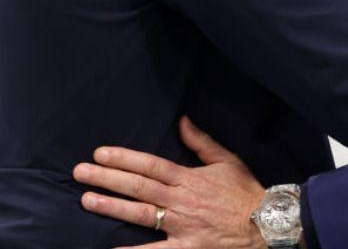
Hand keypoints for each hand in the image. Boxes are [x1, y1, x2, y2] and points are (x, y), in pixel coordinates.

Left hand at [75, 117, 265, 248]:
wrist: (267, 225)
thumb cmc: (245, 193)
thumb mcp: (227, 161)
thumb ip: (201, 142)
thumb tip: (182, 121)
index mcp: (189, 178)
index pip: (150, 165)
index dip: (124, 158)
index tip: (100, 153)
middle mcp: (181, 200)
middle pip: (138, 186)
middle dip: (107, 178)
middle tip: (80, 172)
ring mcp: (182, 226)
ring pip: (141, 214)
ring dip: (111, 207)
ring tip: (87, 200)